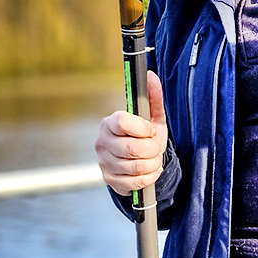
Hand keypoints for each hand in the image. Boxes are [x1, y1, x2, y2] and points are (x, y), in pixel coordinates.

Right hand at [95, 71, 167, 195]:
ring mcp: (104, 163)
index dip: (142, 128)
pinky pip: (136, 183)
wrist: (140, 160)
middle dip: (153, 148)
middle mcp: (102, 142)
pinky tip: (150, 169)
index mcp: (109, 123)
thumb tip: (150, 75)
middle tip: (156, 146)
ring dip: (153, 163)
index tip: (151, 130)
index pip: (122, 122)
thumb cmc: (145, 135)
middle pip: (133, 148)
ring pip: (137, 167)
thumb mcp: (152, 116)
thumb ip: (152, 97)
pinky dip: (150, 176)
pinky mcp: (110, 181)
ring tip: (154, 158)